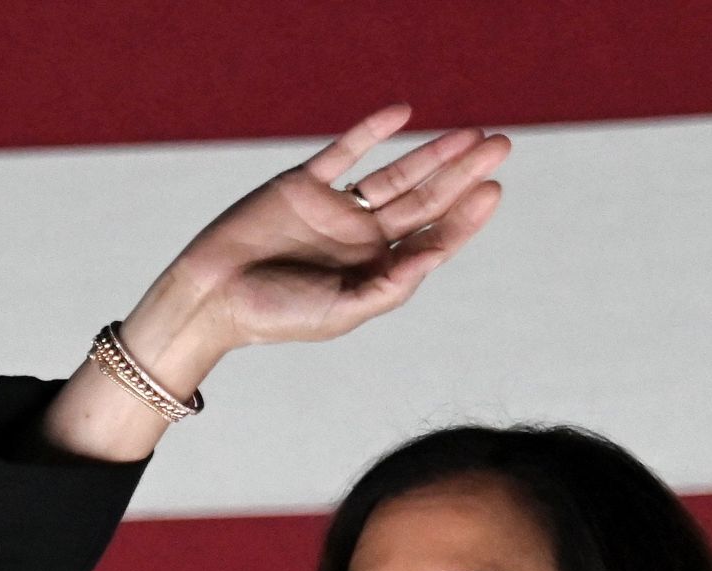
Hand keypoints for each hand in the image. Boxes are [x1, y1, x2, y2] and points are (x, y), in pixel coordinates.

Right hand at [174, 102, 509, 348]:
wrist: (210, 297)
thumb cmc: (275, 316)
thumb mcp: (341, 311)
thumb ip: (390, 285)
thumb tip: (435, 254)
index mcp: (375, 271)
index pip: (433, 237)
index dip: (467, 215)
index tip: (492, 189)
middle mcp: (361, 238)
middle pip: (425, 199)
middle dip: (463, 174)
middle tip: (501, 146)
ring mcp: (334, 209)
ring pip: (395, 173)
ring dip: (432, 152)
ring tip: (470, 134)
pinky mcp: (303, 185)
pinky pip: (344, 152)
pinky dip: (371, 131)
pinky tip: (402, 114)